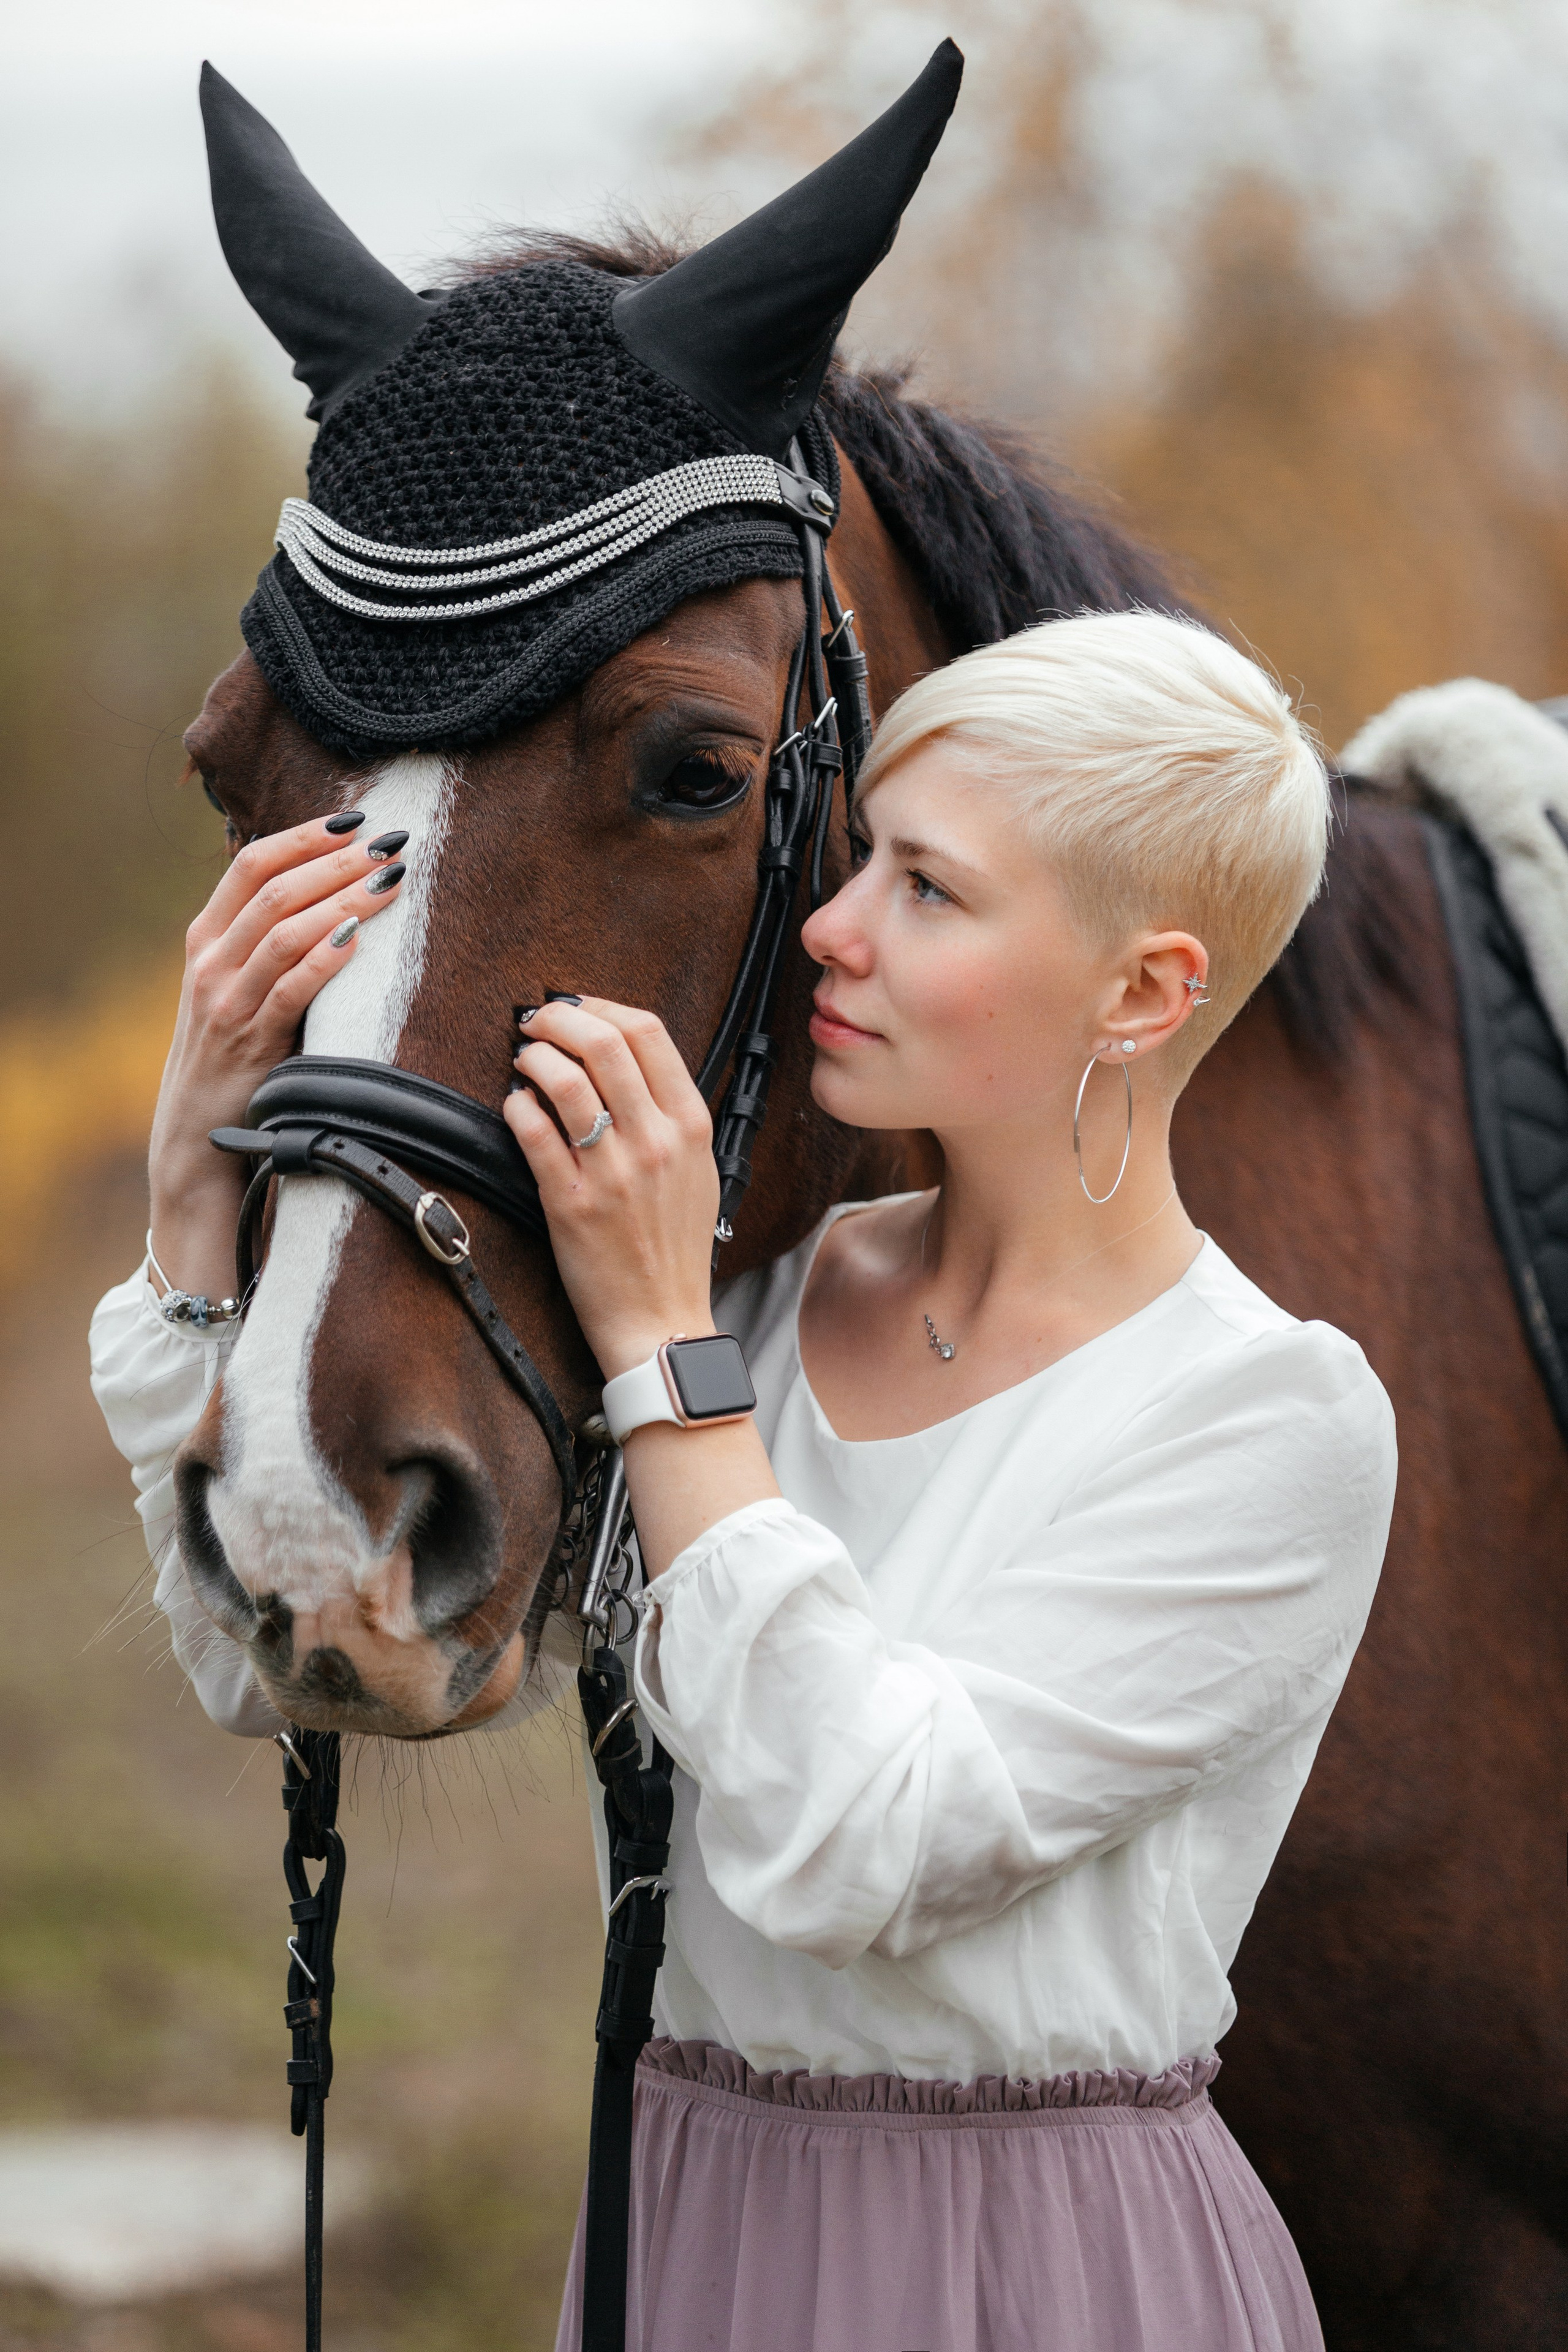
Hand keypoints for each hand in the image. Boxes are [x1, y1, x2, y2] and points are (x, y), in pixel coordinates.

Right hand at [148, 812, 406, 1298]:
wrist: (196, 1136)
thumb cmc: (232, 1055)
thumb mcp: (238, 987)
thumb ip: (268, 942)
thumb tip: (330, 889)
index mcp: (205, 937)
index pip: (252, 864)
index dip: (305, 835)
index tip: (357, 818)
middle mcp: (210, 961)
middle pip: (273, 887)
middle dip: (335, 859)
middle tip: (389, 841)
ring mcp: (225, 1000)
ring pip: (283, 929)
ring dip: (341, 899)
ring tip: (389, 880)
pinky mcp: (248, 1041)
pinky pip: (290, 988)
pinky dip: (325, 958)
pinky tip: (359, 938)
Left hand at [501, 998, 718, 1378]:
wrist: (661, 1318)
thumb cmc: (674, 1247)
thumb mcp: (696, 1169)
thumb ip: (669, 1113)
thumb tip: (622, 1059)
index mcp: (690, 1126)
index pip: (648, 1032)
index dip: (601, 1006)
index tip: (577, 1008)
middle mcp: (656, 1142)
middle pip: (604, 1042)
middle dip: (560, 1017)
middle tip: (537, 1020)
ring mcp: (613, 1172)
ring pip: (566, 1081)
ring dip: (536, 1056)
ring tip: (524, 1059)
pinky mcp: (571, 1203)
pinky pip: (533, 1132)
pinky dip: (517, 1105)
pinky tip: (515, 1104)